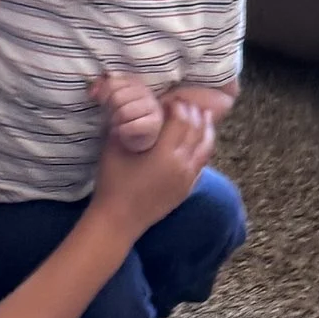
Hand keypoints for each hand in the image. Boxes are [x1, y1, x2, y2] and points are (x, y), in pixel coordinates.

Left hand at [90, 71, 162, 152]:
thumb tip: (92, 92)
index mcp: (135, 82)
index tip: (101, 103)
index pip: (113, 82)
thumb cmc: (122, 115)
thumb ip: (101, 87)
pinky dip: (122, 131)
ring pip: (123, 112)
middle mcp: (146, 91)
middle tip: (111, 116)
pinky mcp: (154, 123)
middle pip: (117, 97)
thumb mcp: (110, 98)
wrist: (137, 136)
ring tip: (116, 124)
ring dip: (115, 121)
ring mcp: (153, 107)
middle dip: (110, 110)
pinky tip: (121, 131)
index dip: (102, 94)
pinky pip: (132, 126)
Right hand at [96, 94, 215, 235]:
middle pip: (196, 130)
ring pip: (205, 146)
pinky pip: (202, 162)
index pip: (181, 120)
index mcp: (164, 153)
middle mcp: (182, 164)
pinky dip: (204, 147)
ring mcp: (188, 178)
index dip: (178, 105)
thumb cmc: (112, 182)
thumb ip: (125, 125)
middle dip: (193, 113)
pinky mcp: (187, 188)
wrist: (119, 219)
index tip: (171, 98)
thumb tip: (131, 107)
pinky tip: (201, 140)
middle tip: (187, 101)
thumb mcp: (114, 148)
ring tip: (204, 115)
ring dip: (205, 128)